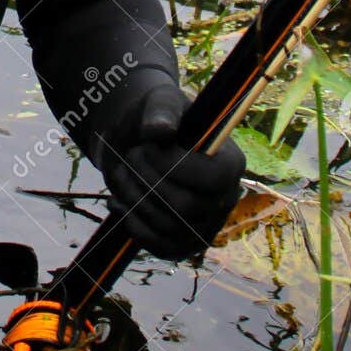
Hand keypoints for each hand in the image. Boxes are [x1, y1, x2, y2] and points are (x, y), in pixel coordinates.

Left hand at [97, 81, 244, 259]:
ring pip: (169, 228)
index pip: (213, 179)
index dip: (174, 166)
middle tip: (131, 156)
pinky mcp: (183, 243)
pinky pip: (161, 247)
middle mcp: (224, 198)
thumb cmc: (157, 120)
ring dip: (134, 199)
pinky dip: (134, 225)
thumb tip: (159, 132)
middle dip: (147, 180)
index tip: (148, 146)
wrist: (140, 143)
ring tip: (123, 174)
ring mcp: (205, 225)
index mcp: (230, 163)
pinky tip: (120, 201)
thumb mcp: (159, 103)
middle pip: (185, 206)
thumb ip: (161, 111)